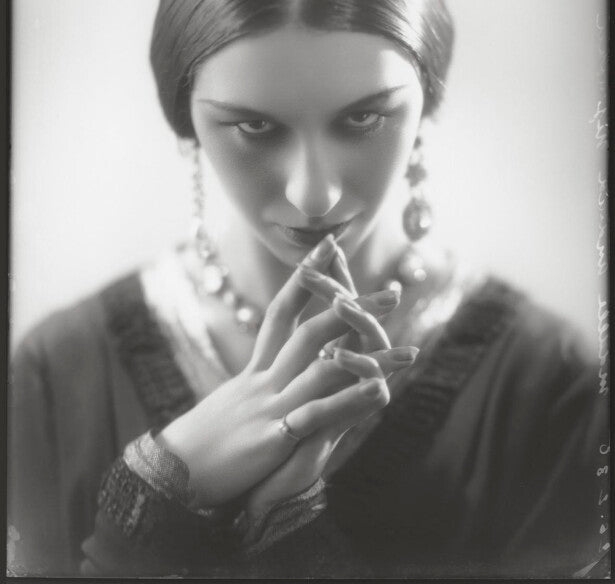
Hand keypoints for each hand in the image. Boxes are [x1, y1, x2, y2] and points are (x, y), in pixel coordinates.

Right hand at [156, 235, 404, 507]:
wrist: (171, 474)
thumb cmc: (202, 440)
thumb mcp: (232, 402)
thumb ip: (258, 384)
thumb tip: (270, 371)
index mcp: (255, 369)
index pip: (282, 310)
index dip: (305, 277)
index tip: (328, 247)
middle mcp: (263, 379)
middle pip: (310, 330)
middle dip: (351, 308)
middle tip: (391, 291)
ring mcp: (268, 405)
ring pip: (323, 369)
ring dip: (369, 358)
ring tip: (409, 351)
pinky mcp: (271, 437)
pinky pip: (317, 415)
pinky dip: (349, 401)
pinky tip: (381, 392)